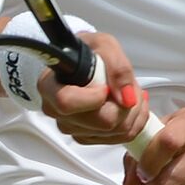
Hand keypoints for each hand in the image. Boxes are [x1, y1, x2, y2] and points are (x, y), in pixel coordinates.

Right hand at [40, 31, 151, 145]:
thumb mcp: (106, 46)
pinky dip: (134, 121)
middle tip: (131, 86)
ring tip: (131, 92)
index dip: (94, 98)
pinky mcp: (87, 137)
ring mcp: (72, 127)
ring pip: (114, 132)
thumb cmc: (92, 52)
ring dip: (133, 111)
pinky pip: (121, 138)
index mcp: (50, 87)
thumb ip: (118, 68)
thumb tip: (127, 99)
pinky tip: (131, 104)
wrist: (90, 63)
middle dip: (126, 104)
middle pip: (100, 122)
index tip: (105, 87)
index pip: (67, 103)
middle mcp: (56, 112)